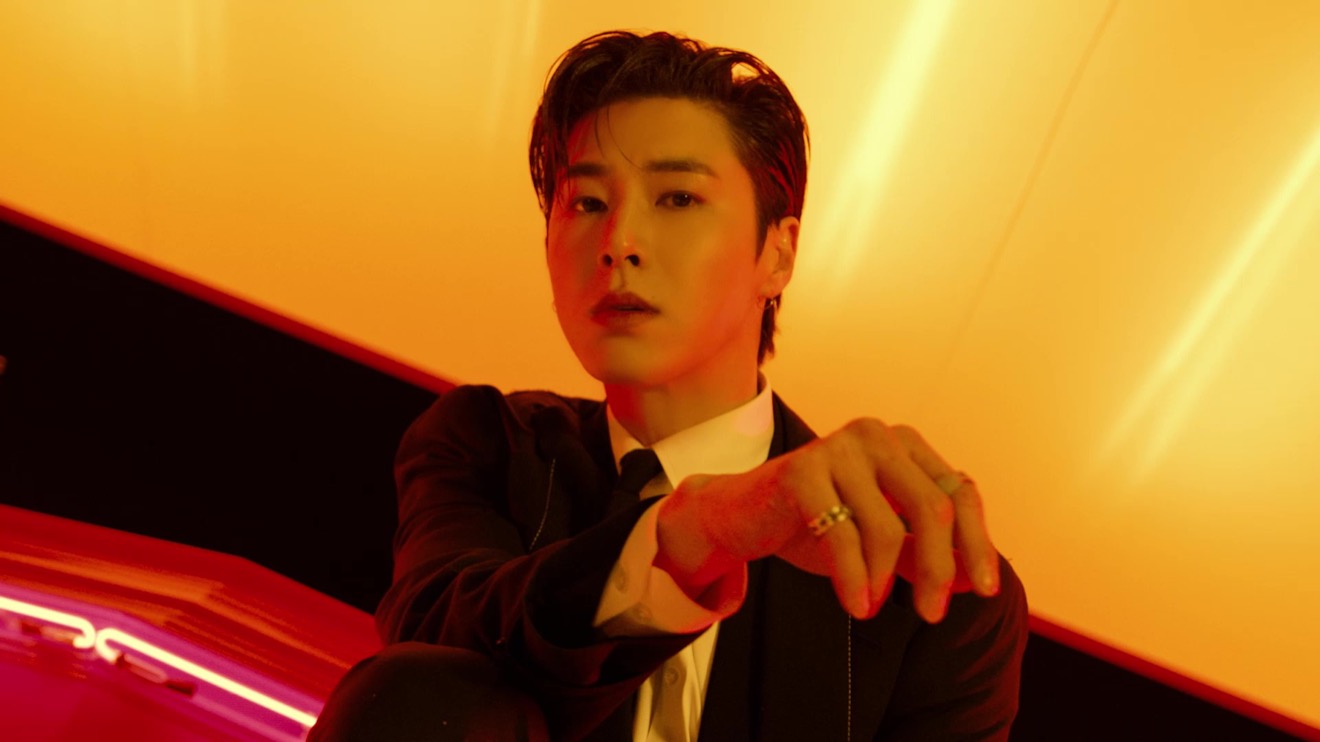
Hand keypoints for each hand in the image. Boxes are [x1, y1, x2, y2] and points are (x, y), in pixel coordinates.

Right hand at [655, 419, 999, 621]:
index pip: (959, 492)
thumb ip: (922, 551)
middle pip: (932, 508)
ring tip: (871, 607)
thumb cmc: (813, 522)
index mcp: (904, 444)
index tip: (983, 591)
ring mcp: (838, 447)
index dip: (976, 543)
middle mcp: (877, 435)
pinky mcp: (802, 470)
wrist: (739, 516)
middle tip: (931, 614)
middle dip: (939, 568)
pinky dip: (853, 577)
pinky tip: (855, 604)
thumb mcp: (878, 539)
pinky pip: (842, 535)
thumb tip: (973, 578)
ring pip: (887, 527)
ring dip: (884, 579)